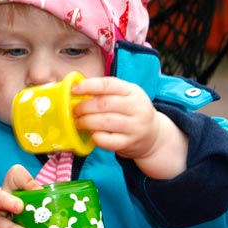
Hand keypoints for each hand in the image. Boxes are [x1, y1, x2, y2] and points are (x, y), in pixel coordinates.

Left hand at [72, 77, 186, 178]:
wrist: (153, 136)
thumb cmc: (131, 112)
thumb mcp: (125, 96)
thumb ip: (105, 92)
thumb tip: (76, 90)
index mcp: (133, 91)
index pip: (108, 84)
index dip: (88, 85)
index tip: (74, 90)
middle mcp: (137, 107)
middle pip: (104, 104)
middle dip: (83, 107)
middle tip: (74, 111)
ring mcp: (135, 126)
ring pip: (104, 122)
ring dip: (86, 122)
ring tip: (78, 122)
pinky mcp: (130, 143)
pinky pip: (107, 140)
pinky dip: (95, 136)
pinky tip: (91, 134)